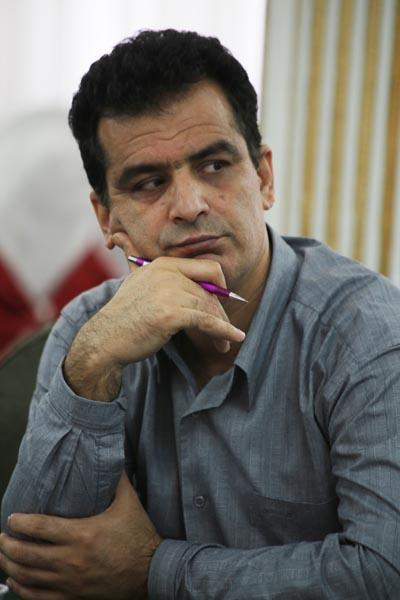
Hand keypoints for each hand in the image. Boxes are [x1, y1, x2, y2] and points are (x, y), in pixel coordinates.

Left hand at [0, 472, 160, 598]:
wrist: (151, 572)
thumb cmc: (139, 537)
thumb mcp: (129, 503)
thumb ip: (117, 479)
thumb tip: (112, 456)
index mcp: (82, 534)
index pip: (40, 528)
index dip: (20, 523)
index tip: (12, 518)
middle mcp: (72, 559)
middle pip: (27, 554)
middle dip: (8, 545)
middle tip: (3, 536)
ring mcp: (70, 581)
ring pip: (28, 576)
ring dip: (10, 565)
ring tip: (4, 555)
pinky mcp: (74, 596)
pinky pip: (39, 597)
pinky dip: (22, 589)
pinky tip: (15, 581)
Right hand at [64, 232, 244, 399]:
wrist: (106, 338)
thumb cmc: (125, 317)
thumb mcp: (141, 285)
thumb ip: (163, 279)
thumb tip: (187, 282)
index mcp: (163, 265)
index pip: (207, 268)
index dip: (220, 284)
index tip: (223, 301)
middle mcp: (167, 274)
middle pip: (209, 291)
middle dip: (221, 313)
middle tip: (227, 330)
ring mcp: (168, 293)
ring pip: (209, 308)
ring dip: (222, 327)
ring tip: (225, 343)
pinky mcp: (171, 314)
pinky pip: (206, 321)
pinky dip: (223, 331)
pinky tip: (234, 338)